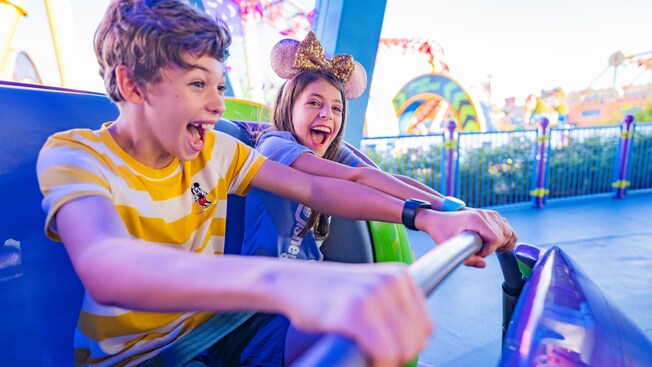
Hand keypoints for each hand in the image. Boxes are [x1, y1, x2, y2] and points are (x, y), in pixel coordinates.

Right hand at [275, 262, 432, 366]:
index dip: (406, 343)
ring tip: (365, 349)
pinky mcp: (353, 312)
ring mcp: (372, 296)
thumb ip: (397, 307)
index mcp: (400, 275)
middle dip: (397, 354)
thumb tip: (419, 340)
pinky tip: (358, 351)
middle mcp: (390, 282)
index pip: (426, 327)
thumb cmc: (331, 292)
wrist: (293, 282)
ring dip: (386, 360)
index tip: (385, 341)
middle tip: (372, 349)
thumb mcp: (373, 289)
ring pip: (403, 349)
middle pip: (416, 341)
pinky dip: (375, 362)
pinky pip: (384, 353)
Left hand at [415, 208, 517, 267]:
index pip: (496, 239)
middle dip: (495, 247)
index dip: (489, 250)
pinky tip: (493, 243)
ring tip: (487, 249)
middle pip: (504, 235)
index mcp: (477, 219)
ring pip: (507, 231)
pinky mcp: (491, 215)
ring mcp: (489, 213)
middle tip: (480, 252)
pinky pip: (505, 227)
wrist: (437, 219)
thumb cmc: (442, 232)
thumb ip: (467, 259)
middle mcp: (485, 214)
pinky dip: (504, 236)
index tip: (477, 253)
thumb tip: (483, 264)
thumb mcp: (451, 248)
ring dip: (502, 243)